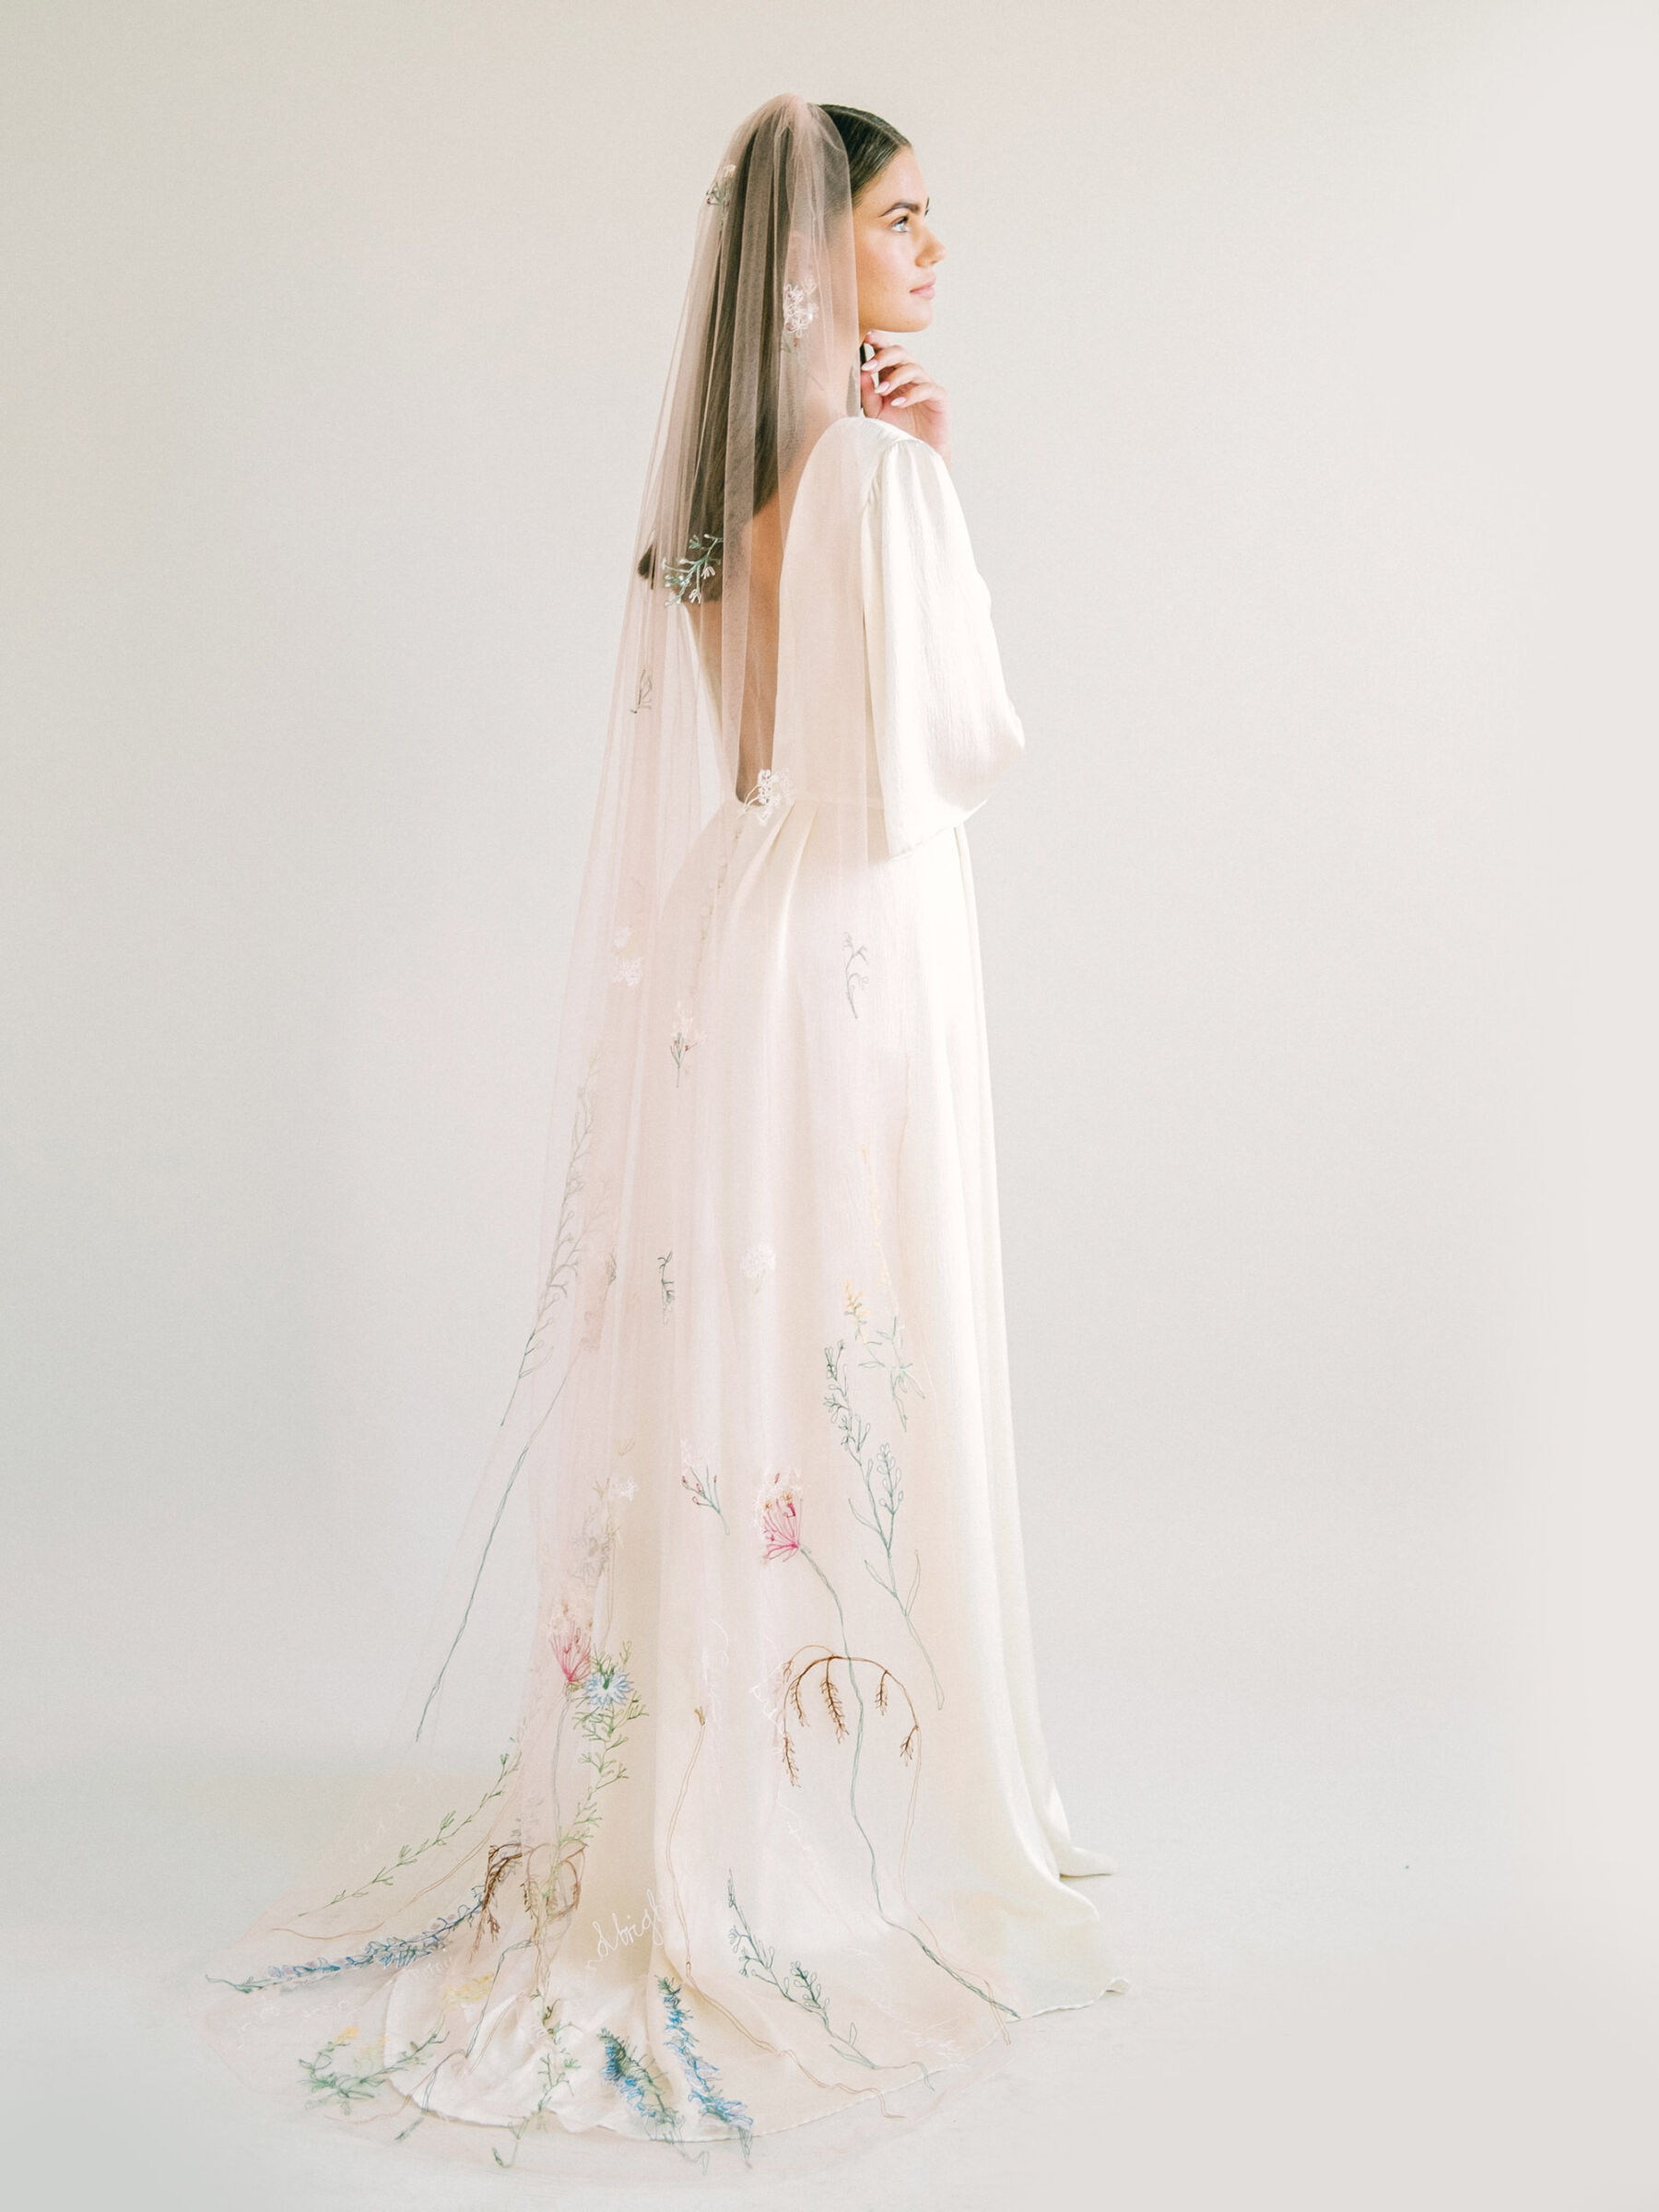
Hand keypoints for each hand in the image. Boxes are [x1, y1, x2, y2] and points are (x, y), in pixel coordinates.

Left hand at [859, 334, 951, 468]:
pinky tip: (899, 404)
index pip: (887, 351)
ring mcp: (925, 385)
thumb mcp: (876, 413)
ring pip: (913, 368)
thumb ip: (868, 394)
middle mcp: (910, 376)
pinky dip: (912, 394)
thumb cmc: (896, 431)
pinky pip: (927, 388)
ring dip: (895, 377)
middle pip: (900, 353)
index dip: (879, 341)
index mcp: (893, 375)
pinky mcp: (939, 398)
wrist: (916, 454)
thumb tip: (862, 373)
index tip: (865, 337)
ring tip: (882, 391)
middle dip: (884, 356)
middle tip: (869, 367)